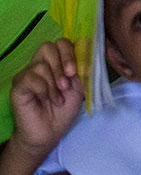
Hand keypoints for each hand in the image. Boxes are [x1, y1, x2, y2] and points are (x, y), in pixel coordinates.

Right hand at [9, 40, 82, 159]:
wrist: (49, 132)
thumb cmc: (64, 110)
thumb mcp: (80, 88)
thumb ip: (83, 69)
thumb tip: (89, 50)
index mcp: (56, 62)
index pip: (61, 43)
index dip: (70, 52)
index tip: (75, 71)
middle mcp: (40, 64)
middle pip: (48, 47)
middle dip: (62, 64)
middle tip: (66, 84)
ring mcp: (27, 74)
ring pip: (40, 65)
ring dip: (54, 84)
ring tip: (57, 98)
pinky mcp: (18, 86)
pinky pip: (30, 78)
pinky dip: (43, 89)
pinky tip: (46, 100)